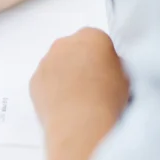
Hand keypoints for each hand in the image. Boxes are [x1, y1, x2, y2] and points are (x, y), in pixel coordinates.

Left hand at [30, 27, 129, 159]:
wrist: (80, 123)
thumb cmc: (108, 98)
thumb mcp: (125, 76)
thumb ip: (112, 64)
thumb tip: (104, 68)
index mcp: (90, 36)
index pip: (97, 41)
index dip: (103, 57)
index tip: (107, 72)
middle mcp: (63, 43)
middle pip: (73, 49)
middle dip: (80, 62)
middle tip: (91, 85)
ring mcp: (45, 61)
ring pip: (56, 64)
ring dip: (64, 75)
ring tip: (77, 98)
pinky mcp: (33, 80)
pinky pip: (44, 81)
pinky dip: (52, 89)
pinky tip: (63, 104)